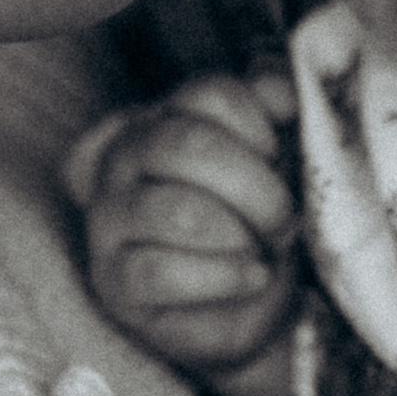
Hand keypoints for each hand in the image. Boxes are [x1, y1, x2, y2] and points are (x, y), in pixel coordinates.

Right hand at [65, 72, 300, 374]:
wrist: (250, 301)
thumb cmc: (258, 220)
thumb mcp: (278, 159)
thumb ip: (277, 115)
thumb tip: (285, 96)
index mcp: (167, 115)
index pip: (209, 94)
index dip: (259, 129)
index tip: (280, 159)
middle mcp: (125, 157)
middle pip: (188, 145)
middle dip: (256, 187)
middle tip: (285, 218)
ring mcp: (111, 217)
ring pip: (177, 210)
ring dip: (242, 234)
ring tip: (265, 250)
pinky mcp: (113, 279)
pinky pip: (164, 271)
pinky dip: (225, 276)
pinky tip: (253, 277)